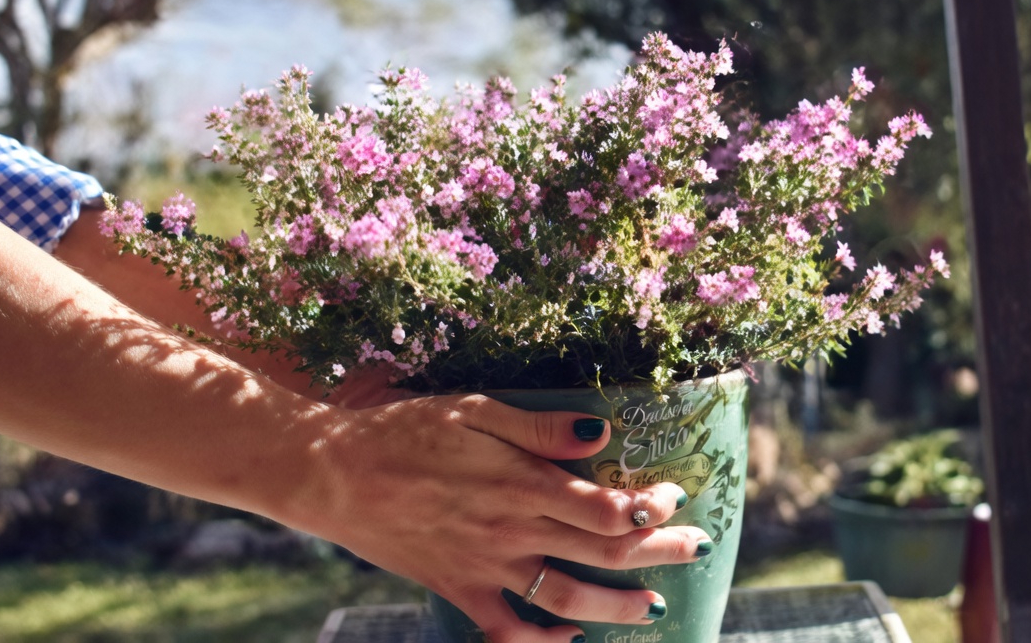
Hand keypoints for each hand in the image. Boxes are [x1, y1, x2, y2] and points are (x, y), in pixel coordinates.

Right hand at [293, 393, 708, 642]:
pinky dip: (540, 642)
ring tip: (654, 609)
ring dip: (617, 606)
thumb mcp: (474, 410)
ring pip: (565, 598)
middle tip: (698, 548)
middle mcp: (511, 532)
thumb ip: (540, 427)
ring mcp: (485, 567)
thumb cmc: (404, 431)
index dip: (650, 506)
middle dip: (658, 552)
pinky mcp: (457, 588)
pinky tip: (568, 637)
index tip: (674, 494)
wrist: (332, 474)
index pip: (606, 507)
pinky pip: (505, 630)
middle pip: (601, 552)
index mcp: (521, 484)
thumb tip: (602, 434)